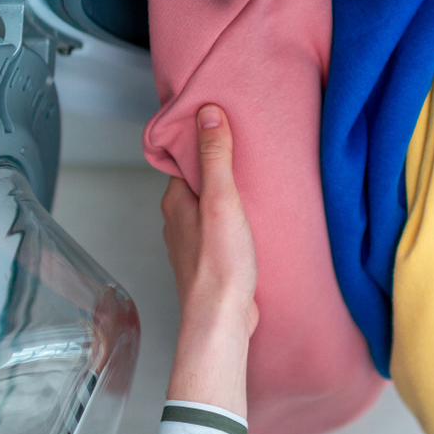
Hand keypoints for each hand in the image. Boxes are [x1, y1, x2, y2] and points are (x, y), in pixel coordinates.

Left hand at [161, 104, 257, 415]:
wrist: (222, 320)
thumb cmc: (220, 265)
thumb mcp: (222, 200)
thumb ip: (215, 158)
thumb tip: (208, 114)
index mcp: (175, 202)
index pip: (185, 160)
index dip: (204, 143)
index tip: (226, 128)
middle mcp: (180, 222)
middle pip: (199, 184)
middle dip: (220, 170)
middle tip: (249, 153)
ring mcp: (195, 244)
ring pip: (211, 209)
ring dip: (230, 198)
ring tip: (257, 185)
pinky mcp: (213, 262)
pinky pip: (223, 232)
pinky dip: (236, 222)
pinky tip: (257, 223)